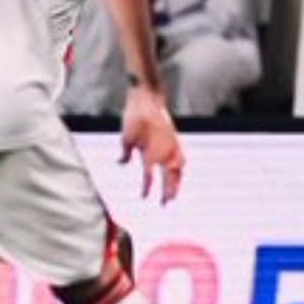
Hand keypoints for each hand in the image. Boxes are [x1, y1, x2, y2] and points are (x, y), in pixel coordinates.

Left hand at [119, 85, 183, 204]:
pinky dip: (181, 167)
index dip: (146, 189)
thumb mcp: (125, 137)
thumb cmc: (134, 118)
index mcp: (152, 154)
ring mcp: (173, 146)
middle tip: (166, 204)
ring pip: (179, 170)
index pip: (149, 178)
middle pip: (170, 178)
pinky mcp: (176, 139)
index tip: (145, 197)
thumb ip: (125, 154)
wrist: (148, 99)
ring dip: (177, 182)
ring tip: (175, 192)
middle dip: (168, 192)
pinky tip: (179, 170)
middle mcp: (165, 153)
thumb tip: (121, 163)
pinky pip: (182, 158)